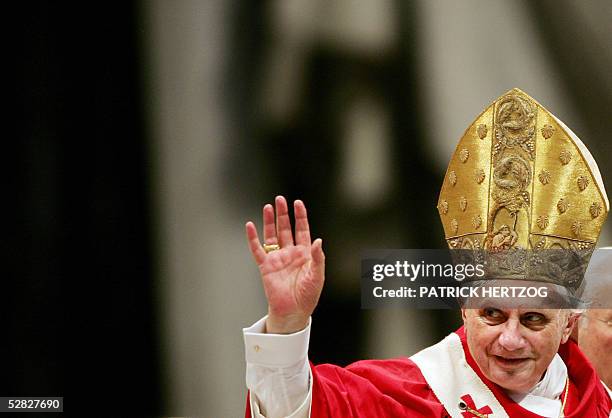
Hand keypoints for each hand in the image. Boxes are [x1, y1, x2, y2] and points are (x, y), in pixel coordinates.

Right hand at [245, 196, 324, 333]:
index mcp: (304, 253)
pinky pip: (258, 250)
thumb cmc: (307, 296)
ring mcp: (277, 258)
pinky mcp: (265, 266)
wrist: (293, 312)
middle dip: (283, 214)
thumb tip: (318, 240)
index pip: (302, 229)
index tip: (298, 203)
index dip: (300, 216)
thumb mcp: (317, 276)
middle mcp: (290, 253)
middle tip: (280, 199)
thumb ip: (318, 258)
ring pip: (272, 235)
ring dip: (269, 221)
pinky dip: (253, 238)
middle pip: (285, 228)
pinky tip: (250, 226)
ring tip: (268, 207)